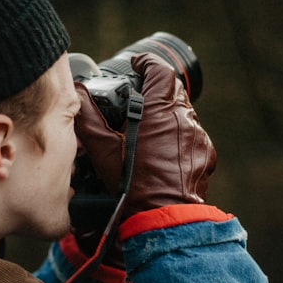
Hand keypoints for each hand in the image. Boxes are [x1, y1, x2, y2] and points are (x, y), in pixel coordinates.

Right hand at [75, 53, 216, 220]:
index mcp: (160, 111)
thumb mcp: (101, 149)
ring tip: (147, 127)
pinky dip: (177, 136)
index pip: (160, 71)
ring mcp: (198, 138)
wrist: (162, 218)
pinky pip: (192, 136)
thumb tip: (78, 92)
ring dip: (167, 114)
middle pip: (173, 91)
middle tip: (137, 96)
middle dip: (156, 89)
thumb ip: (88, 117)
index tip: (137, 64)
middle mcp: (184, 120)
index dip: (147, 63)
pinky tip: (162, 151)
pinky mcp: (205, 155)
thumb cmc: (132, 185)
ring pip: (183, 114)